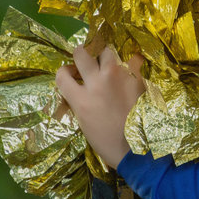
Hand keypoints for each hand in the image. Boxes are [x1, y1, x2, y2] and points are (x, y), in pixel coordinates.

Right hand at [55, 46, 144, 168]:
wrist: (136, 148)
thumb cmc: (106, 141)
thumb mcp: (83, 121)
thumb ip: (78, 99)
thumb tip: (78, 85)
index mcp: (81, 99)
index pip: (62, 74)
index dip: (64, 72)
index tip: (70, 75)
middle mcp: (98, 82)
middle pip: (82, 52)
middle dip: (82, 55)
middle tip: (88, 62)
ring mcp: (118, 77)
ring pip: (106, 50)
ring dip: (105, 55)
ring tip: (109, 64)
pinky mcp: (136, 76)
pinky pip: (130, 59)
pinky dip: (128, 63)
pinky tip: (128, 71)